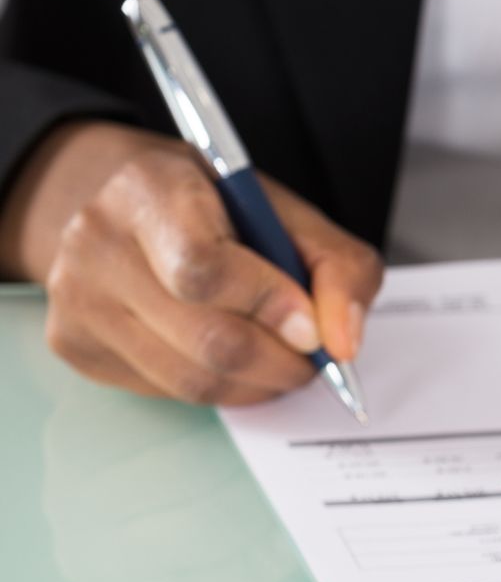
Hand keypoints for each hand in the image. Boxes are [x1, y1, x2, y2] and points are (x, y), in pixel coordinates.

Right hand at [0, 120, 382, 403]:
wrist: (120, 202)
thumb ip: (338, 266)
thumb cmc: (210, 208)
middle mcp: (98, 241)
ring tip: (281, 360)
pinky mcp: (75, 344)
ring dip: (256, 384)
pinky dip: (218, 388)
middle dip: (281, 362)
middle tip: (312, 358)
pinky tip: (230, 360)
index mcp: (151, 190)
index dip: (270, 305)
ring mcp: (78, 298)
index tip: (312, 327)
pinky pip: (166, 392)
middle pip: (208, 339)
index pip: (204, 267)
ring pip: (191, 380)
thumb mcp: (286, 212)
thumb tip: (344, 342)